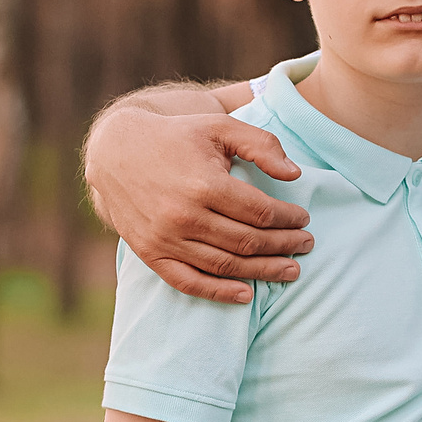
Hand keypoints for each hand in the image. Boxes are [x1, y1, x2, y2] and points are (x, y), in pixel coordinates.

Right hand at [84, 94, 312, 304]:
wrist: (115, 151)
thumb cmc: (176, 137)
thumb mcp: (219, 126)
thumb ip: (261, 144)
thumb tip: (295, 174)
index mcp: (205, 184)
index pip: (260, 212)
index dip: (288, 219)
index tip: (304, 219)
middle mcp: (185, 216)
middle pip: (248, 242)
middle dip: (284, 246)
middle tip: (306, 246)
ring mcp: (166, 239)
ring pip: (225, 265)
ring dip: (263, 271)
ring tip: (291, 270)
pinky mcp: (150, 254)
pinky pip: (189, 282)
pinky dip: (219, 293)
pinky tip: (246, 294)